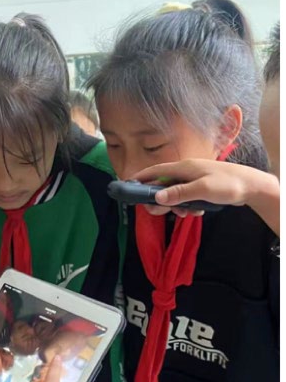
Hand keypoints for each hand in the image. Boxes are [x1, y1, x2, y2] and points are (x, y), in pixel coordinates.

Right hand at [133, 159, 263, 210]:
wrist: (253, 186)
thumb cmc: (228, 184)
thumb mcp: (202, 189)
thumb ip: (179, 193)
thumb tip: (157, 197)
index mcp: (184, 168)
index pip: (156, 170)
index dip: (140, 178)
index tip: (128, 186)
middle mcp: (186, 171)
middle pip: (163, 185)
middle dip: (160, 200)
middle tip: (160, 212)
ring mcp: (194, 179)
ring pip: (175, 194)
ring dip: (176, 206)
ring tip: (186, 214)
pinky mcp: (201, 187)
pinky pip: (187, 197)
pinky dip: (188, 206)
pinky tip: (197, 211)